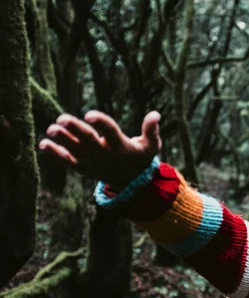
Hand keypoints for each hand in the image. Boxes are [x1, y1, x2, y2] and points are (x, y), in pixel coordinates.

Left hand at [39, 110, 161, 188]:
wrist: (131, 182)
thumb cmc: (141, 157)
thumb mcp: (151, 146)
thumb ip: (151, 130)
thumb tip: (156, 114)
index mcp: (122, 147)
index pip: (111, 133)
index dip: (101, 123)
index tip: (89, 115)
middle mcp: (106, 156)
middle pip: (89, 142)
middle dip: (75, 130)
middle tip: (62, 118)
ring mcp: (93, 163)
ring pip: (76, 151)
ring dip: (63, 141)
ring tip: (51, 129)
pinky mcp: (84, 168)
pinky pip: (68, 161)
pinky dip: (56, 154)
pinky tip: (43, 144)